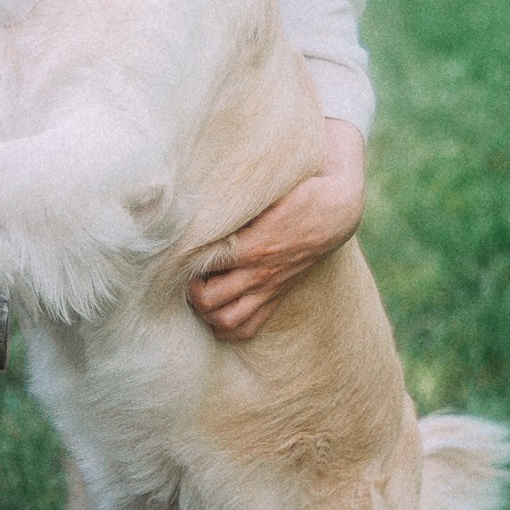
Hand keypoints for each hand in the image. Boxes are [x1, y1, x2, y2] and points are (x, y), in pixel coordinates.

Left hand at [187, 121, 365, 342]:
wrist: (337, 210)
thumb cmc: (298, 189)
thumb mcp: (267, 185)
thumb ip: (232, 190)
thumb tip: (195, 182)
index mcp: (253, 244)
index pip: (203, 261)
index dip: (180, 257)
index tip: (172, 246)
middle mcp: (258, 272)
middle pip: (206, 298)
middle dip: (186, 286)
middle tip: (180, 266)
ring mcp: (267, 287)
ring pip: (224, 319)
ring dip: (203, 310)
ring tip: (195, 288)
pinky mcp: (274, 294)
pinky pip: (246, 327)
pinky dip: (224, 326)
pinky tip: (214, 310)